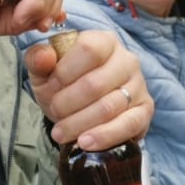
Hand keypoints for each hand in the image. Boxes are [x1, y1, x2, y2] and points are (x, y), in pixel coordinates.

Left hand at [22, 29, 152, 151]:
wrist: (83, 110)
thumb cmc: (64, 85)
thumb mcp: (45, 71)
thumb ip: (38, 60)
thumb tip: (44, 57)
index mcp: (104, 41)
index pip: (89, 49)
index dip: (64, 72)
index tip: (49, 88)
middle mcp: (127, 59)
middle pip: (95, 83)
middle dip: (67, 103)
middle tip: (53, 113)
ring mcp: (139, 85)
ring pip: (109, 107)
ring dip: (79, 124)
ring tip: (60, 133)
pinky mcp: (145, 110)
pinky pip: (128, 124)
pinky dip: (104, 136)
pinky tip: (85, 142)